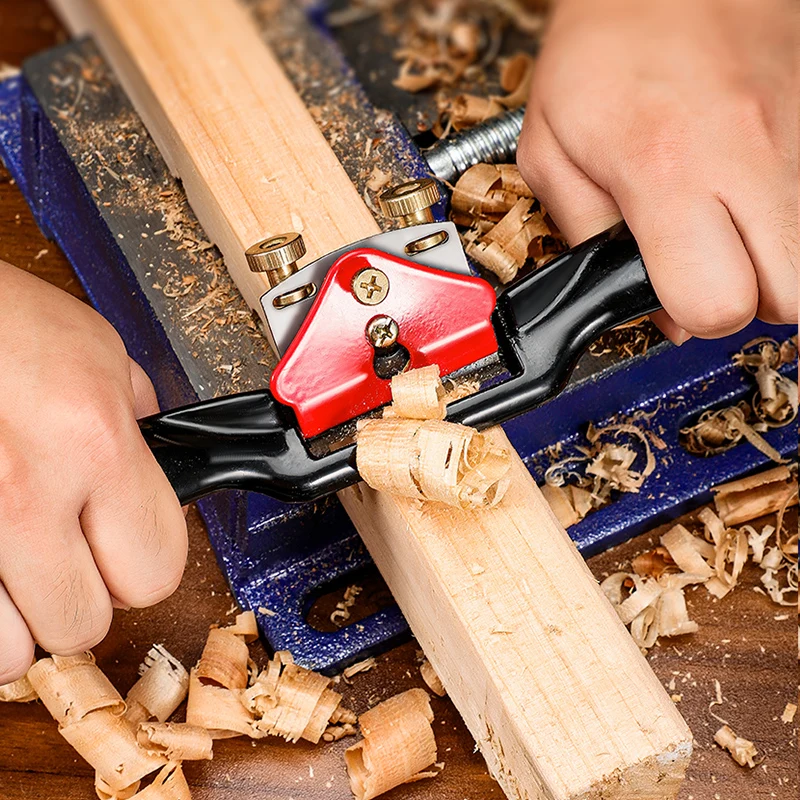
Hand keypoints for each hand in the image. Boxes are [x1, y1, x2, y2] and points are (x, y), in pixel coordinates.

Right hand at [0, 261, 186, 682]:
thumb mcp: (96, 350)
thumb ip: (137, 420)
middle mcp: (25, 494)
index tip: (128, 546)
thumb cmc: (1, 320)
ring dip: (16, 620)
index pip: (157, 571)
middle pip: (84, 626)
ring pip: (8, 655)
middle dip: (81, 597)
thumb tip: (160, 463)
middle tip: (65, 555)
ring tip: (12, 564)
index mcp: (94, 443)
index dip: (146, 562)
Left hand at [517, 0, 796, 340]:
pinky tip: (741, 194)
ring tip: (719, 227)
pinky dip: (780, 216)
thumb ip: (588, 240)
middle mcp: (747, 157)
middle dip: (744, 300)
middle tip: (702, 268)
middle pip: (789, 297)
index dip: (690, 316)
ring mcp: (794, 138)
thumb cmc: (601, 49)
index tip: (666, 294)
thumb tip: (642, 308)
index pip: (717, 303)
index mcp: (666, 172)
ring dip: (767, 260)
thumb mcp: (551, 153)